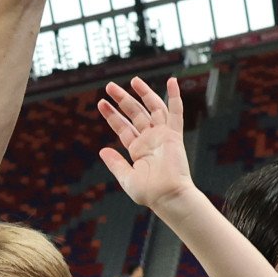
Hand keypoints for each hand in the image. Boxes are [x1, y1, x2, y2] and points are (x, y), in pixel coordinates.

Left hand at [94, 76, 196, 214]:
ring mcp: (162, 136)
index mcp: (138, 150)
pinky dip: (174, 96)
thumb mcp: (126, 177)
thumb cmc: (149, 192)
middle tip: (110, 86)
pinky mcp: (174, 135)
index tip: (101, 103)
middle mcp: (150, 140)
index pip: (123, 127)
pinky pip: (176, 112)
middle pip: (135, 114)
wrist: (167, 196)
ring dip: (144, 93)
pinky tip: (172, 81)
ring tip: (133, 80)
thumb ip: (115, 163)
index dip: (112, 115)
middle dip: (123, 99)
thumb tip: (102, 151)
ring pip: (153, 108)